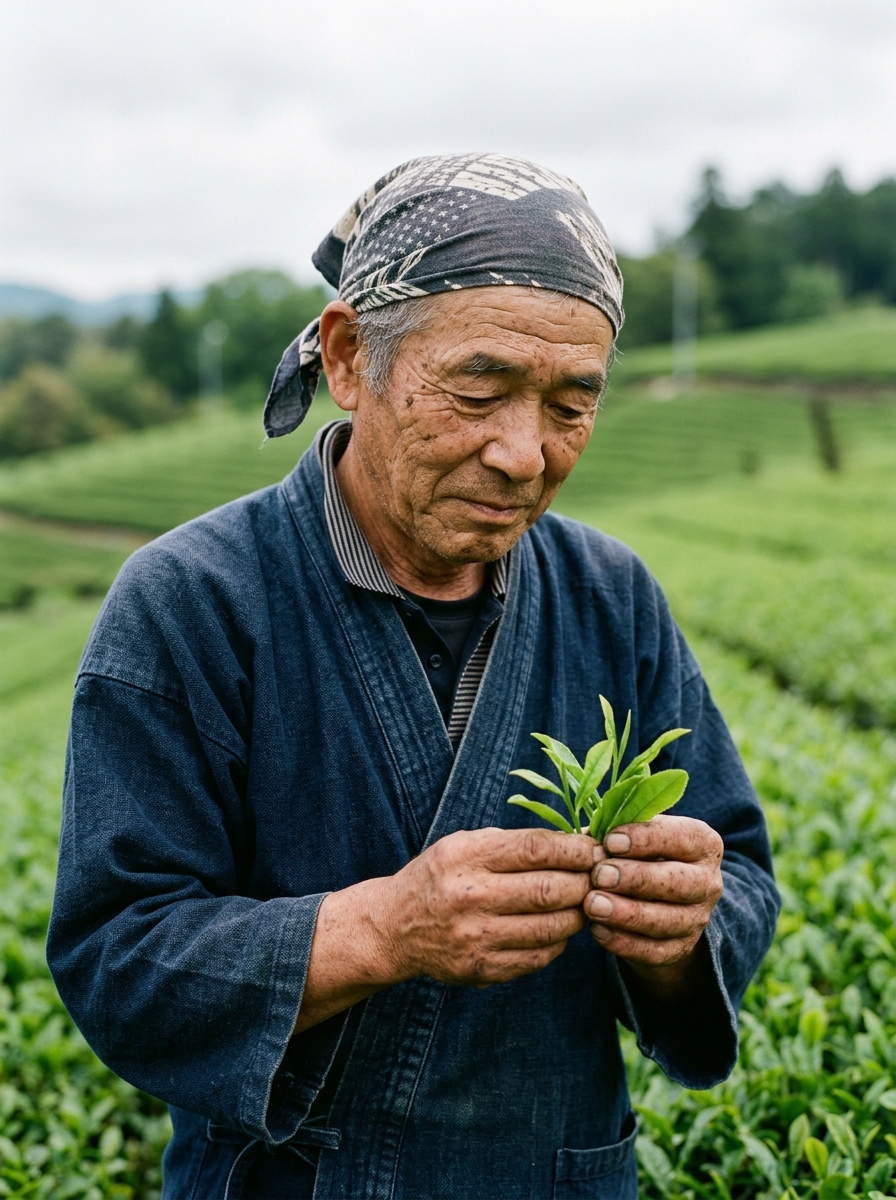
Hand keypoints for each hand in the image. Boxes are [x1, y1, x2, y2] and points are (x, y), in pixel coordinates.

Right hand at [380, 827, 593, 986]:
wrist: (395, 927)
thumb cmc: (441, 876)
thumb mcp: (466, 844)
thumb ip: (517, 844)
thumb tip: (579, 842)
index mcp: (466, 856)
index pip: (535, 849)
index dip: (574, 850)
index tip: (595, 849)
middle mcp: (469, 897)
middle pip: (549, 890)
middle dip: (584, 882)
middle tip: (598, 878)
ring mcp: (475, 937)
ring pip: (550, 927)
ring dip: (577, 914)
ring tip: (583, 902)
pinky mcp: (482, 969)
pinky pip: (538, 957)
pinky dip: (558, 942)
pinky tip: (559, 928)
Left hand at [585, 815, 722, 998]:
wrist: (654, 898)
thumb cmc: (638, 853)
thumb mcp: (634, 835)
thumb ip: (616, 831)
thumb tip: (587, 839)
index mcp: (702, 843)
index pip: (681, 837)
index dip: (646, 839)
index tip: (610, 841)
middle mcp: (708, 881)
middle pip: (678, 882)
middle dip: (636, 879)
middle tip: (599, 875)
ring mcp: (697, 919)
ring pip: (666, 920)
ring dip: (627, 913)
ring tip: (592, 904)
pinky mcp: (680, 949)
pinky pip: (654, 950)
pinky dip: (624, 942)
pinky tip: (597, 929)